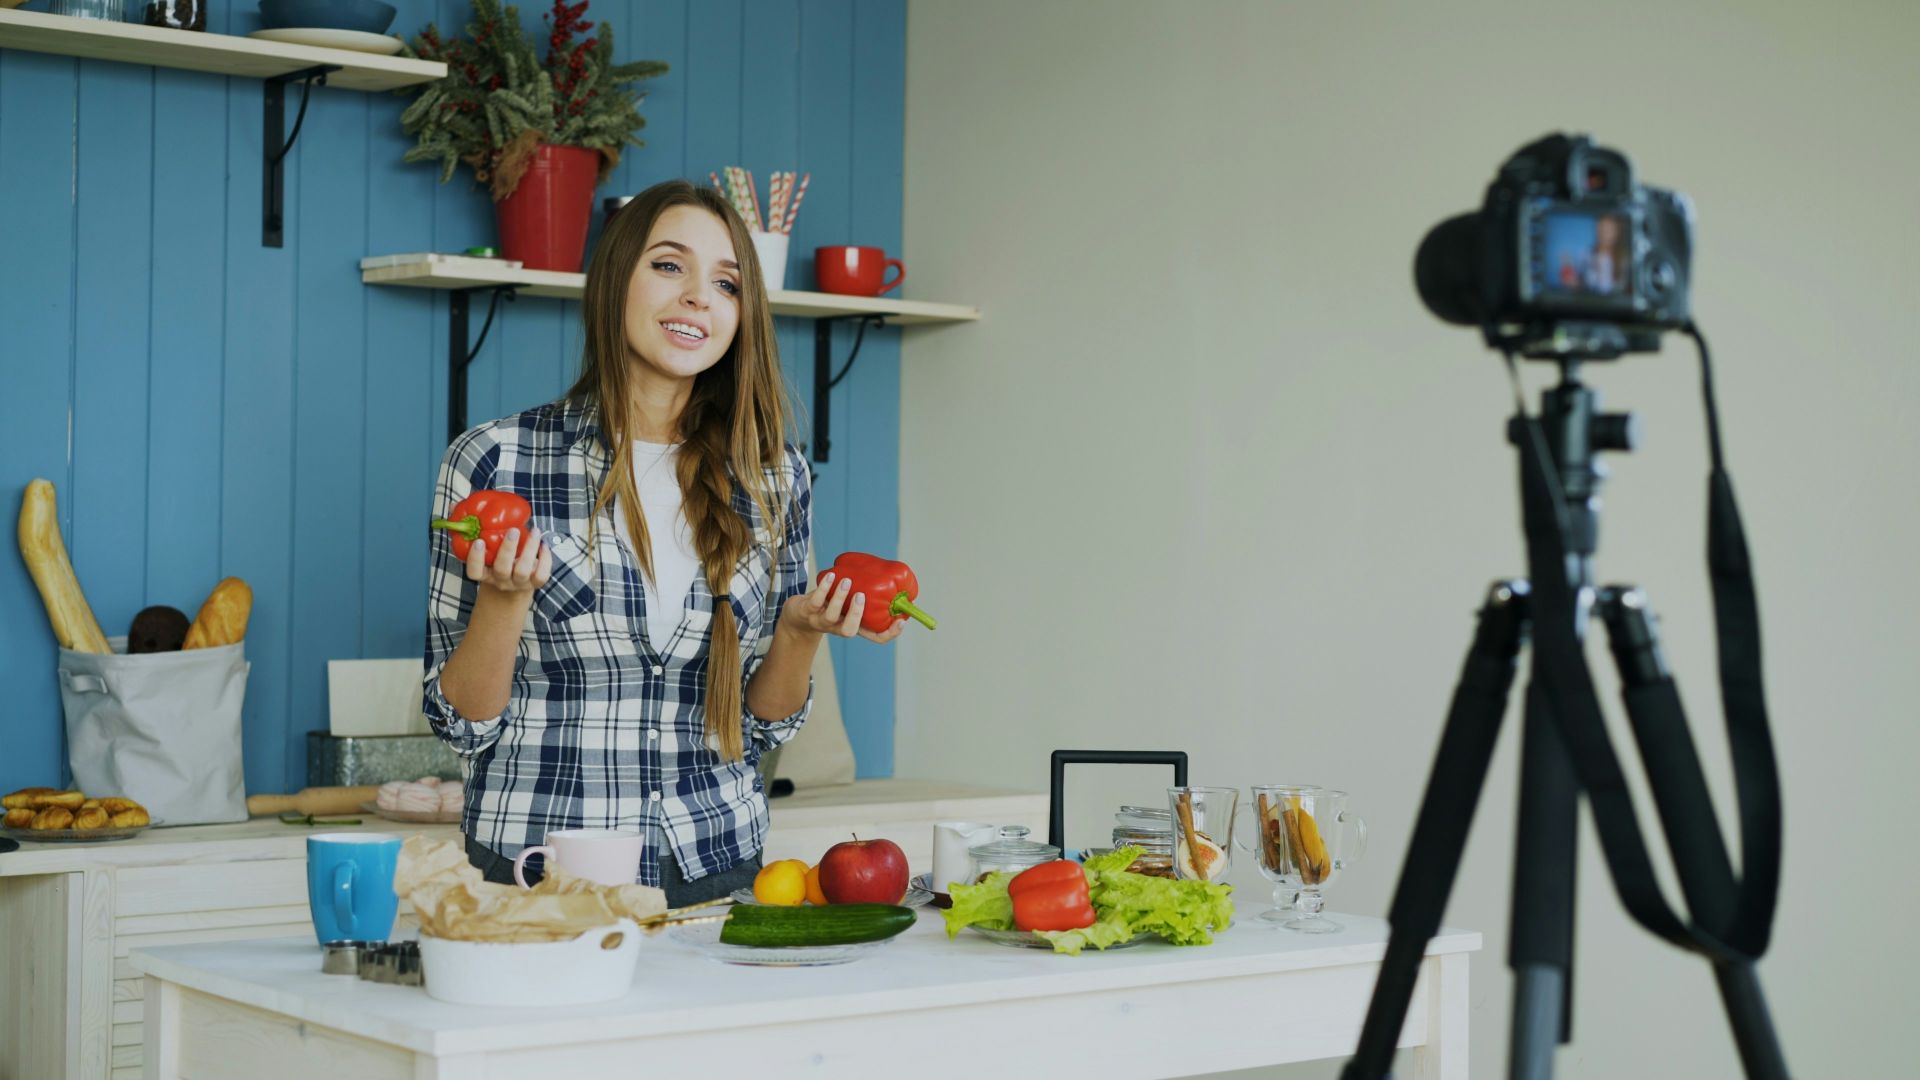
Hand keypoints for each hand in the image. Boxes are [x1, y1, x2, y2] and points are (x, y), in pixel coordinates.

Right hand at [464, 527, 550, 597]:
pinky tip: (543, 545)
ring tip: (535, 531)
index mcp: (486, 574)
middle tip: (513, 530)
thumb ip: (488, 537)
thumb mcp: (492, 553)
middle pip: (502, 568)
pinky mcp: (534, 584)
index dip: (475, 558)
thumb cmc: (502, 562)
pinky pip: (541, 575)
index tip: (479, 541)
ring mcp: (518, 584)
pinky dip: (545, 558)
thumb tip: (479, 509)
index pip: (474, 572)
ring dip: (529, 548)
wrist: (517, 585)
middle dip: (507, 548)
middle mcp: (501, 580)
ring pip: (523, 570)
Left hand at [781, 571, 908, 643]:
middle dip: (856, 615)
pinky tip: (831, 575)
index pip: (875, 637)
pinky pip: (815, 601)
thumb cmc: (829, 605)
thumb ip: (864, 592)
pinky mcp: (806, 611)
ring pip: (831, 616)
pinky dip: (824, 588)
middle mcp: (838, 627)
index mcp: (854, 625)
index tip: (901, 621)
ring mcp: (821, 621)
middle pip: (849, 631)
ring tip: (848, 580)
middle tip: (861, 596)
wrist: (797, 615)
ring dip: (839, 598)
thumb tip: (889, 572)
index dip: (889, 633)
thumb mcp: (848, 602)